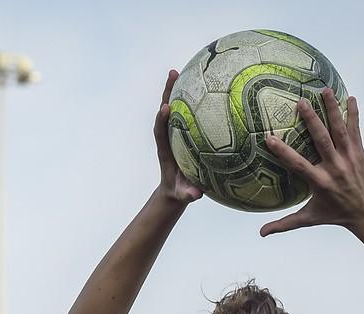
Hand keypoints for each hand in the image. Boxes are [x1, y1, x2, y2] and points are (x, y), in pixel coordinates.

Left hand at [154, 70, 202, 204]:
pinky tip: (203, 85)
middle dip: (168, 92)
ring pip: (175, 107)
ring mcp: (175, 133)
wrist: (175, 190)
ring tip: (183, 69)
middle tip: (173, 73)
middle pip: (165, 111)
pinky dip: (193, 99)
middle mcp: (168, 137)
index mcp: (165, 149)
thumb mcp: (184, 194)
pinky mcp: (183, 132)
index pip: (159, 131)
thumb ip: (188, 194)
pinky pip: (188, 113)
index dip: (161, 119)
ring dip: (177, 89)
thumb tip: (195, 194)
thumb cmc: (180, 191)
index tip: (164, 108)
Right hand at [259, 89, 363, 236]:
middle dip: (312, 119)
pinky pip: (356, 130)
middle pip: (322, 139)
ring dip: (333, 109)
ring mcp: (349, 158)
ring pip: (340, 130)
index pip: (298, 164)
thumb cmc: (334, 215)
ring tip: (325, 90)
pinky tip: (351, 98)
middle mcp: (335, 168)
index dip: (283, 151)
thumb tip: (260, 234)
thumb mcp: (308, 218)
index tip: (269, 138)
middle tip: (301, 101)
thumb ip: (284, 224)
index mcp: (320, 182)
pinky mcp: (359, 153)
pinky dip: (353, 114)